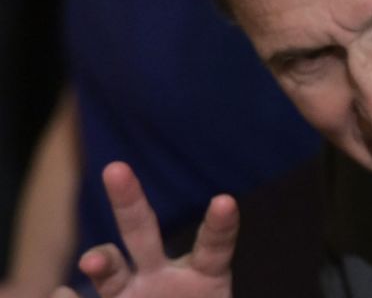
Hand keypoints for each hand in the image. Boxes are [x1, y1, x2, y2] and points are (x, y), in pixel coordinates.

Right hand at [50, 163, 235, 297]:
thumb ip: (219, 293)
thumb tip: (228, 225)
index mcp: (204, 276)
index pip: (214, 245)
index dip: (220, 224)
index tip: (225, 201)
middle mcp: (160, 276)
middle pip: (143, 232)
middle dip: (128, 200)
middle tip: (116, 169)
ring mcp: (126, 293)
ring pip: (109, 266)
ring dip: (99, 260)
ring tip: (93, 263)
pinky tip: (62, 294)